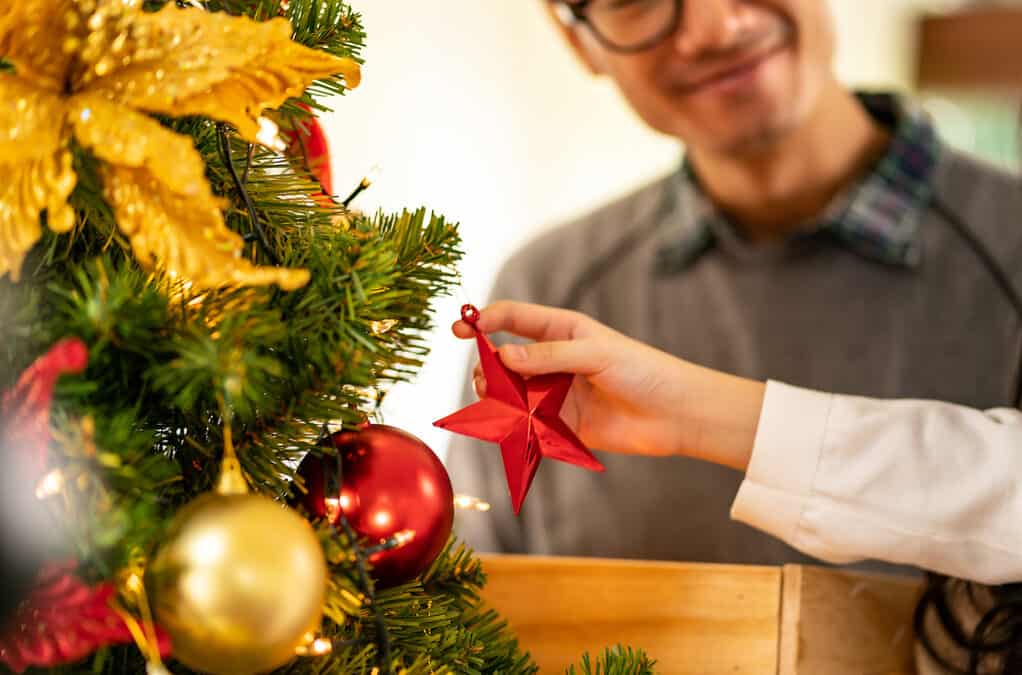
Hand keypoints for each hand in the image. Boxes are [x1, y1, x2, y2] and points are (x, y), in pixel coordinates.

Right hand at [453, 301, 765, 469]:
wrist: (675, 415)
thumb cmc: (643, 371)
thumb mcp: (595, 353)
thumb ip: (548, 356)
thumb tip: (502, 357)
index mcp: (562, 330)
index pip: (513, 318)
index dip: (484, 320)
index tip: (461, 329)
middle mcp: (553, 360)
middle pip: (503, 359)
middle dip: (486, 367)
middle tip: (486, 379)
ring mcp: (554, 392)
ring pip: (509, 393)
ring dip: (496, 397)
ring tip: (498, 403)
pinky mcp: (559, 424)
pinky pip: (524, 423)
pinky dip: (511, 425)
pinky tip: (509, 427)